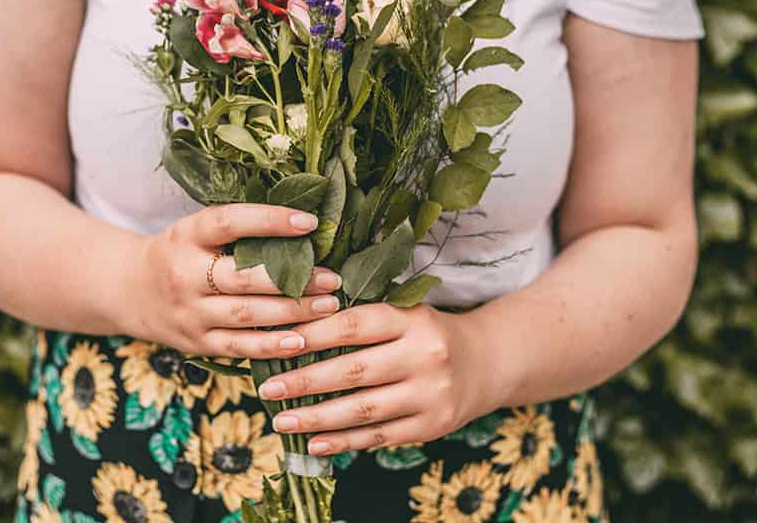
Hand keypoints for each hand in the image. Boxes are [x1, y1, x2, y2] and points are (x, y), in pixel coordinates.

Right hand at [130, 203, 342, 358]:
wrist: (129, 289)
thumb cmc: (180, 252)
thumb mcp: (196, 229)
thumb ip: (239, 228)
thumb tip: (305, 223)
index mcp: (186, 235)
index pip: (229, 222)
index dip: (270, 221)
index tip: (309, 222)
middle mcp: (183, 274)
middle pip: (242, 278)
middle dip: (292, 280)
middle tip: (332, 278)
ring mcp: (188, 312)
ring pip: (246, 315)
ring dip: (292, 313)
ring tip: (329, 306)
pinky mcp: (195, 342)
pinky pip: (238, 347)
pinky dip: (271, 346)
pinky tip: (301, 340)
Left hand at [254, 303, 492, 455]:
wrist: (489, 362)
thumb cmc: (429, 334)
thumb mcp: (406, 313)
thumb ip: (362, 319)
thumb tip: (296, 329)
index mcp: (412, 319)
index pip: (354, 325)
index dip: (313, 334)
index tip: (279, 342)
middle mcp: (424, 355)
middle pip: (354, 371)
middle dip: (305, 381)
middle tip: (267, 388)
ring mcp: (430, 394)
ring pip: (363, 410)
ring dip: (317, 418)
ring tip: (282, 421)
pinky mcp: (432, 426)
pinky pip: (379, 436)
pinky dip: (343, 441)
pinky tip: (314, 442)